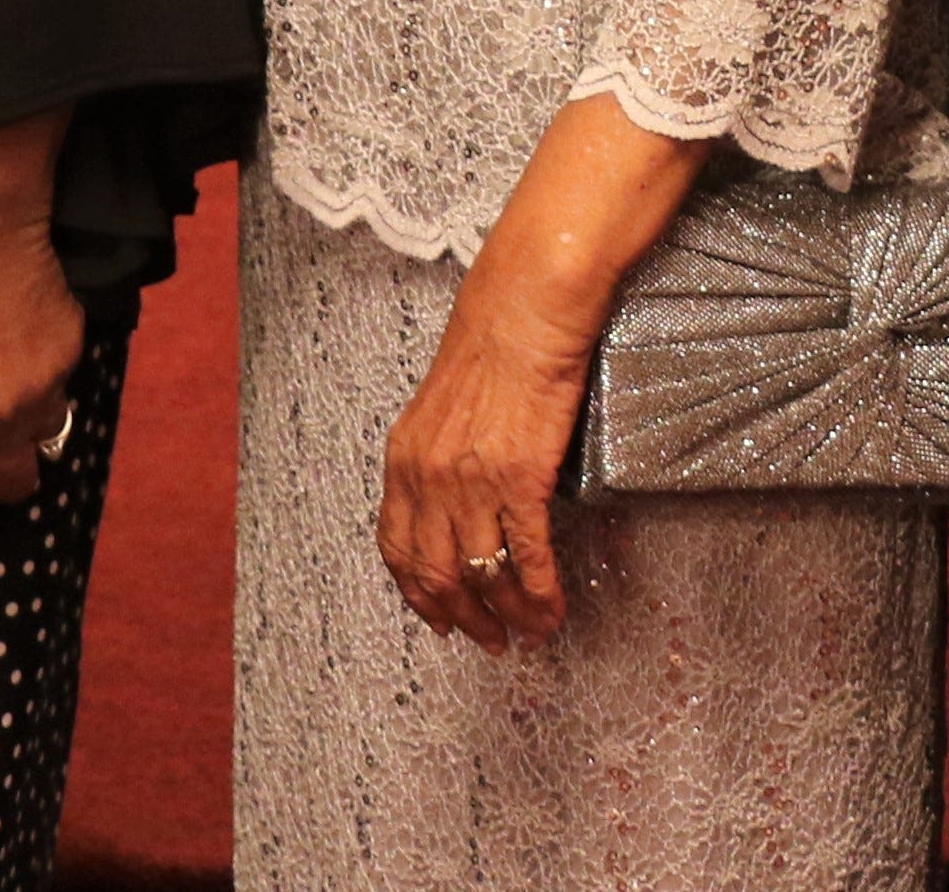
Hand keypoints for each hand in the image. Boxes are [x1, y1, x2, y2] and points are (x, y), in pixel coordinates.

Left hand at [377, 249, 609, 650]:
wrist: (526, 308)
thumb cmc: (492, 341)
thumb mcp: (441, 405)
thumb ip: (437, 456)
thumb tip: (454, 498)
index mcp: (404, 460)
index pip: (397, 550)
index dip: (418, 596)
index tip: (440, 619)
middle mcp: (429, 478)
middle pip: (437, 575)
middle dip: (464, 619)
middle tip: (490, 641)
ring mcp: (473, 482)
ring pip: (482, 575)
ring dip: (508, 616)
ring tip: (528, 634)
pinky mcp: (520, 478)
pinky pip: (525, 556)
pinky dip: (540, 594)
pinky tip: (551, 609)